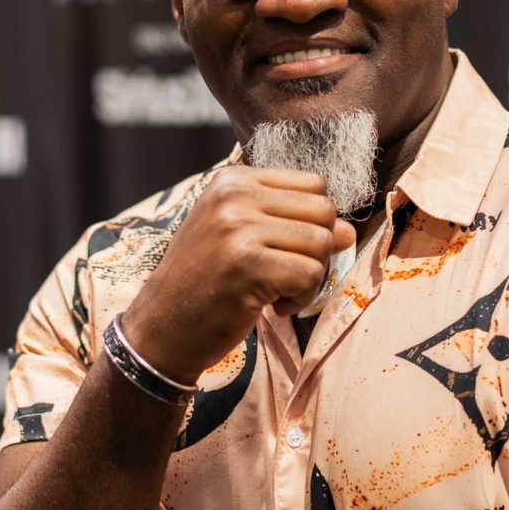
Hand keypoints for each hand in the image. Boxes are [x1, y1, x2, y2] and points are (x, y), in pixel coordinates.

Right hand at [120, 166, 354, 383]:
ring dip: (310, 278)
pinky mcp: (247, 264)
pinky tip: (271, 307)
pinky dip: (301, 299)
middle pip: (324, 211)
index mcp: (232, 180)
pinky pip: (311, 274)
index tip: (284, 250)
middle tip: (286, 275)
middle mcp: (234, 196)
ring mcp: (238, 228)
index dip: (314, 223)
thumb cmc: (205, 284)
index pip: (313, 185)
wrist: (160, 329)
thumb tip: (348, 231)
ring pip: (322, 243)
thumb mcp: (243, 240)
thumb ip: (293, 227)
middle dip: (318, 250)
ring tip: (276, 292)